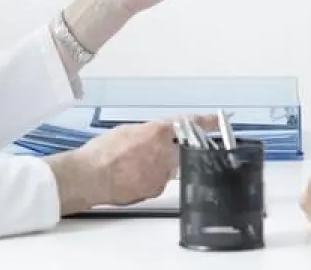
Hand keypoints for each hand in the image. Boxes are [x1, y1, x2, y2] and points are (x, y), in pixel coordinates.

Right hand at [72, 115, 218, 206]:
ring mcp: (162, 173)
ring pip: (170, 166)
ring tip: (132, 164)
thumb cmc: (102, 152)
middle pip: (181, 148)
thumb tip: (156, 136)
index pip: (190, 124)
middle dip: (173, 148)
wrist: (90, 176)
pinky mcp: (156, 188)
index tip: (220, 121)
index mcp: (158, 133)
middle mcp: (165, 153)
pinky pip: (159, 180)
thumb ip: (149, 132)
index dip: (208, 122)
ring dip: (158, 164)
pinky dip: (150, 177)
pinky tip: (131, 176)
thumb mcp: (127, 131)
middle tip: (150, 150)